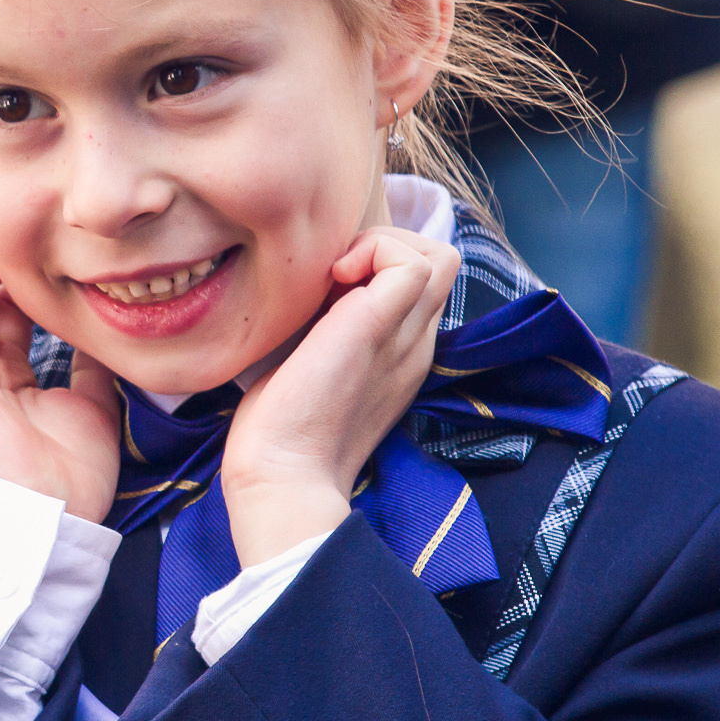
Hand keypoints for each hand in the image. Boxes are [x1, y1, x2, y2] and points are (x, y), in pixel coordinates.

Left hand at [220, 227, 460, 563]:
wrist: (282, 475)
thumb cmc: (280, 429)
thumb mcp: (314, 366)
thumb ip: (327, 331)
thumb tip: (312, 289)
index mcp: (400, 355)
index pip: (422, 286)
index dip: (380, 265)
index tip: (329, 284)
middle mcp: (415, 344)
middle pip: (439, 263)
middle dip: (385, 246)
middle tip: (333, 273)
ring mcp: (406, 336)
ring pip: (438, 254)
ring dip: (383, 244)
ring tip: (334, 275)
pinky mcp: (381, 326)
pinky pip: (413, 261)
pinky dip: (374, 250)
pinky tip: (331, 278)